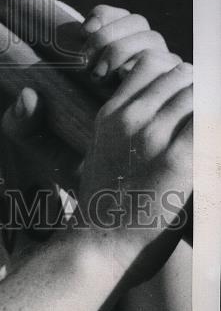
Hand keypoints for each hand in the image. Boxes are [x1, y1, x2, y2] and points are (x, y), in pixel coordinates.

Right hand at [76, 5, 191, 283]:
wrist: (100, 247)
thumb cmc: (106, 206)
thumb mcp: (100, 152)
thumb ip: (122, 126)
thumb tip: (126, 106)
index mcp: (112, 114)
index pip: (149, 63)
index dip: (171, 74)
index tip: (181, 97)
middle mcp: (131, 118)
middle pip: (178, 73)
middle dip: (196, 86)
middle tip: (199, 114)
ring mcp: (152, 138)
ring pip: (194, 90)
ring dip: (207, 105)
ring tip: (205, 128)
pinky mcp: (177, 161)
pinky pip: (206, 121)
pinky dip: (212, 123)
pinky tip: (209, 141)